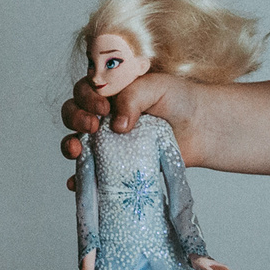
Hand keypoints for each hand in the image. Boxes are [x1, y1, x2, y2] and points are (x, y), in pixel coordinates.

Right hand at [59, 69, 199, 181]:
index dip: (87, 97)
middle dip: (75, 118)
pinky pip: (91, 173)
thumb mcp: (156, 86)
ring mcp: (109, 140)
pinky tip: (76, 182)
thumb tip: (117, 126)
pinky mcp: (116, 164)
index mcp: (111, 89)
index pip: (85, 89)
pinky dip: (79, 179)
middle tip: (92, 126)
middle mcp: (104, 114)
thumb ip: (133, 97)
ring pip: (77, 141)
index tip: (103, 107)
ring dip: (70, 145)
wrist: (200, 128)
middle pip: (74, 112)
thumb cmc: (178, 100)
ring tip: (77, 150)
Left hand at [192, 257, 235, 269]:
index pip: (223, 266)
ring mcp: (217, 267)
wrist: (198, 260)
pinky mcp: (215, 269)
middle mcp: (217, 265)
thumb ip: (207, 268)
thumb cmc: (201, 262)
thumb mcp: (203, 265)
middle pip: (224, 269)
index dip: (227, 269)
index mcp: (215, 263)